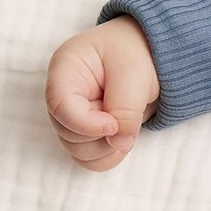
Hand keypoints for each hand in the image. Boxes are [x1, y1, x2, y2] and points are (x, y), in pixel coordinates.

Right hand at [45, 16, 160, 172]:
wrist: (149, 52)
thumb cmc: (136, 52)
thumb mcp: (134, 73)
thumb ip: (125, 109)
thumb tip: (118, 143)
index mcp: (66, 70)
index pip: (60, 107)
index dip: (86, 124)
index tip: (113, 125)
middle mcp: (63, 95)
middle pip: (68, 134)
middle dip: (102, 135)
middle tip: (128, 118)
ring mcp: (73, 115)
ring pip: (78, 151)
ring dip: (108, 148)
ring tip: (129, 125)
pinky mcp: (86, 131)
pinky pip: (90, 158)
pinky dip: (109, 156)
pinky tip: (124, 140)